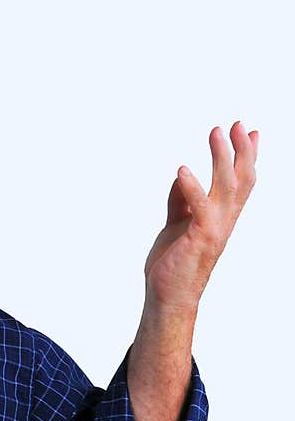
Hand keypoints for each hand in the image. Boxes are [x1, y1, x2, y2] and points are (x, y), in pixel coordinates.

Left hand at [142, 121, 257, 311]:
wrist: (169, 296)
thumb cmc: (173, 264)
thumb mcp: (175, 224)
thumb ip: (180, 201)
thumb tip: (182, 176)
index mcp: (220, 217)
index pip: (240, 181)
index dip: (247, 156)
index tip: (251, 131)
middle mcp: (224, 221)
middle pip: (242, 179)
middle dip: (242, 149)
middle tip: (237, 123)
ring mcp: (214, 229)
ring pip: (227, 187)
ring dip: (222, 158)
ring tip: (216, 132)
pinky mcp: (199, 237)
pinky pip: (198, 207)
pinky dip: (191, 187)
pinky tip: (182, 170)